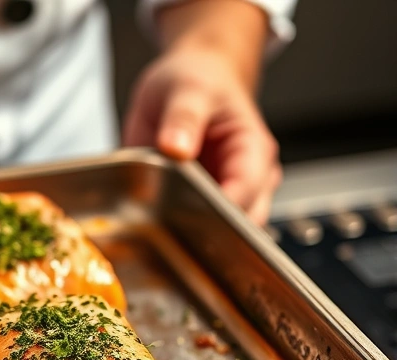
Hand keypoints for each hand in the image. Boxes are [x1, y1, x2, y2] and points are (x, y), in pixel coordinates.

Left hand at [123, 46, 280, 224]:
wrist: (192, 75)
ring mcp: (222, 193)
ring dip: (190, 236)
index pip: (245, 194)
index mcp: (252, 151)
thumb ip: (182, 118)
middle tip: (168, 230)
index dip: (218, 212)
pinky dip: (175, 229)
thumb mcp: (188, 90)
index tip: (186, 217)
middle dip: (207, 232)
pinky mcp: (198, 200)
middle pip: (237, 225)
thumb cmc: (199, 79)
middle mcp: (246, 179)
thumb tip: (175, 147)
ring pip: (217, 233)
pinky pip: (191, 225)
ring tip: (160, 227)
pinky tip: (155, 225)